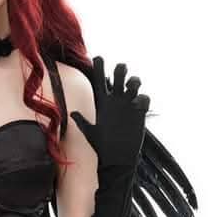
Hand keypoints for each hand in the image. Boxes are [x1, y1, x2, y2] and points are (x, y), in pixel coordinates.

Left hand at [69, 55, 148, 172]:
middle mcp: (116, 101)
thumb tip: (72, 113)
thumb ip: (83, 122)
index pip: (100, 80)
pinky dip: (143, 98)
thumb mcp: (91, 134)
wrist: (117, 159)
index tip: (98, 58)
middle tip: (120, 69)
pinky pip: (144, 99)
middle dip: (120, 69)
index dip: (99, 68)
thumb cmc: (102, 147)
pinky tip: (139, 104)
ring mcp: (128, 106)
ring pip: (133, 83)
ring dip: (134, 80)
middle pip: (119, 76)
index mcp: (103, 102)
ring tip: (131, 85)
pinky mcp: (139, 113)